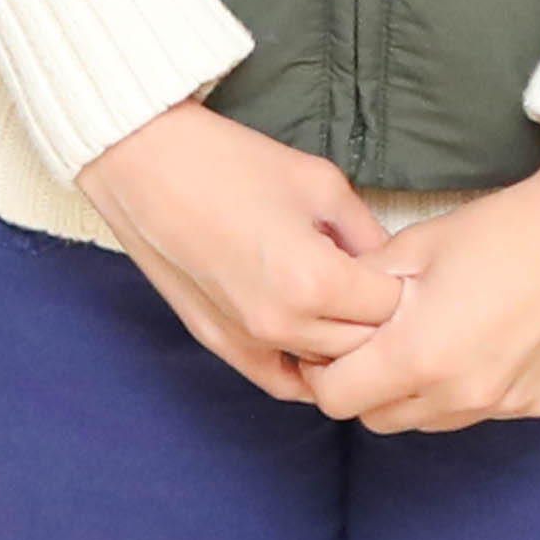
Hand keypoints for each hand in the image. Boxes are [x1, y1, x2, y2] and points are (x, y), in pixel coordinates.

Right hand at [75, 97, 408, 399]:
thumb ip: (368, 235)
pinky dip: (305, 371)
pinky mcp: (217, 342)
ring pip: (329, 369)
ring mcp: (247, 339)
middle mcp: (284, 323)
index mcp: (316, 280)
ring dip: (344, 344)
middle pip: (368, 346)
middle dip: (379, 318)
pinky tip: (312, 344)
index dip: (401, 284)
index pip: (395, 309)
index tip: (395, 265)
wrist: (138, 158)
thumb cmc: (226, 159)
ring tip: (341, 307)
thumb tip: (397, 270)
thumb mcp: (320, 183)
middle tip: (372, 284)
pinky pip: (281, 381)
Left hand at [317, 131, 539, 431]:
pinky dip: (463, 390)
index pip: (338, 400)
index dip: (323, 372)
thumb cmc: (501, 231)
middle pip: (380, 419)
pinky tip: (475, 344)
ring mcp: (508, 405)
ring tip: (424, 340)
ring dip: (413, 394)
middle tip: (370, 342)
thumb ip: (360, 290)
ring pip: (430, 421)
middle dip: (363, 388)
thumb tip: (326, 312)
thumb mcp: (412, 248)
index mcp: (421, 356)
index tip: (327, 344)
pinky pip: (481, 413)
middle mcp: (465, 394)